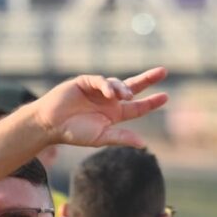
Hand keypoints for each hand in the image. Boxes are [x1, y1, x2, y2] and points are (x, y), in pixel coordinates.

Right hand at [33, 68, 169, 148]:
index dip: (151, 102)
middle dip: (147, 79)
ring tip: (126, 96)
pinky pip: (100, 80)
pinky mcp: (85, 82)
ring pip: (117, 84)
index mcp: (113, 114)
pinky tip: (111, 93)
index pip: (136, 107)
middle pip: (132, 87)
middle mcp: (107, 100)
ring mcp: (96, 90)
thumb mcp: (101, 137)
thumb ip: (121, 138)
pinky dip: (107, 85)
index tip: (166, 96)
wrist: (50, 124)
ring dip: (124, 88)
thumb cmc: (73, 133)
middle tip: (163, 71)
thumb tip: (143, 144)